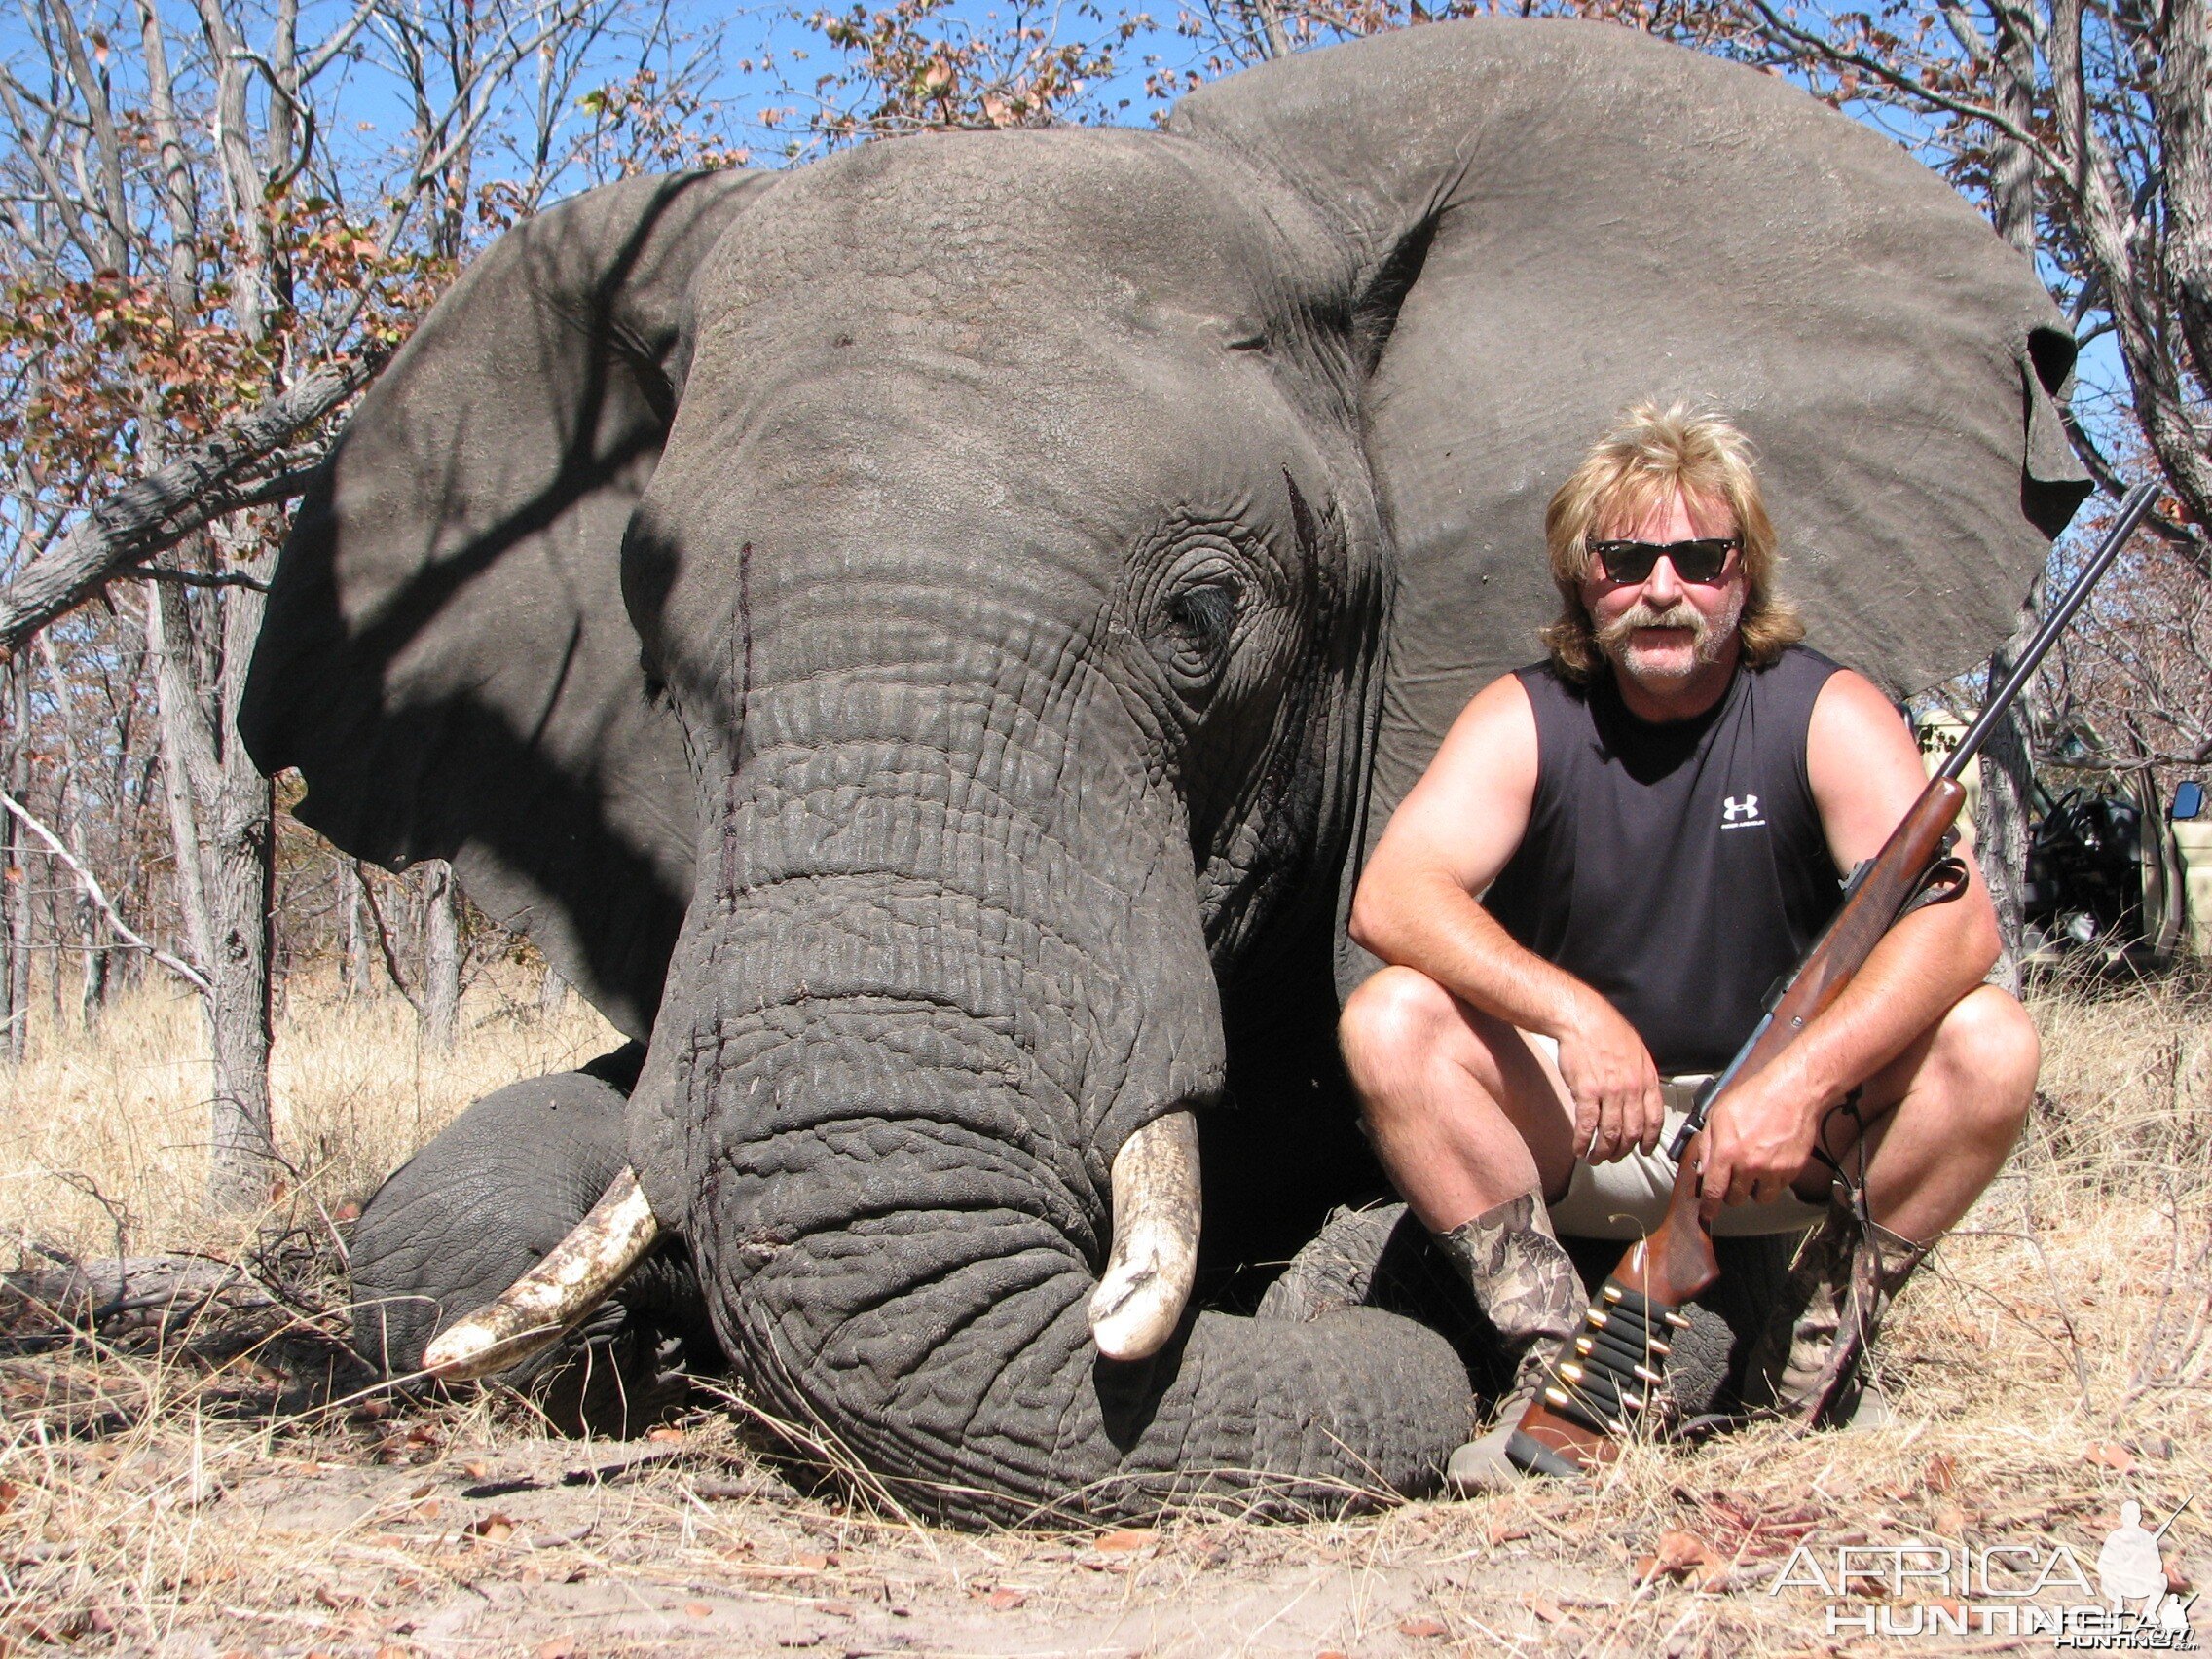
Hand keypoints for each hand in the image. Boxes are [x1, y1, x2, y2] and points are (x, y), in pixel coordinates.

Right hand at [1552, 994, 1663, 1164]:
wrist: (1583, 1019)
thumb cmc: (1607, 1031)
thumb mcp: (1637, 1052)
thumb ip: (1641, 1078)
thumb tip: (1639, 1099)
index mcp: (1647, 1080)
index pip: (1655, 1119)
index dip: (1650, 1140)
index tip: (1645, 1150)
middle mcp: (1632, 1089)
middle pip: (1632, 1132)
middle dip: (1623, 1151)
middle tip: (1614, 1157)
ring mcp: (1609, 1092)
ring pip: (1610, 1134)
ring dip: (1603, 1152)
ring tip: (1595, 1158)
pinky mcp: (1586, 1092)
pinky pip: (1587, 1125)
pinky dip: (1583, 1141)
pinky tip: (1579, 1148)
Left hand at [1695, 1068, 1821, 1223]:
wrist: (1793, 1093)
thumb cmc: (1755, 1098)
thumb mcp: (1718, 1116)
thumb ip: (1707, 1145)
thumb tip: (1702, 1170)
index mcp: (1727, 1152)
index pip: (1714, 1191)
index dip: (1708, 1207)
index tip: (1707, 1213)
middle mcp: (1750, 1166)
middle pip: (1736, 1199)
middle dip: (1730, 1194)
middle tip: (1731, 1180)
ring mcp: (1773, 1170)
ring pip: (1760, 1198)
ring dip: (1753, 1190)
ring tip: (1752, 1172)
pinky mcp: (1792, 1170)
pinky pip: (1779, 1188)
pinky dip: (1773, 1182)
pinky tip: (1770, 1163)